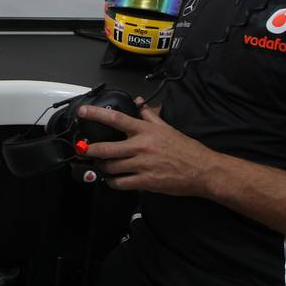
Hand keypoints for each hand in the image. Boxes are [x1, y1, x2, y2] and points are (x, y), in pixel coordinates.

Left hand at [80, 97, 220, 197]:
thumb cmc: (185, 149)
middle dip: (89, 150)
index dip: (97, 115)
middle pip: (106, 148)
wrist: (203, 170)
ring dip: (101, 167)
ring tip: (99, 165)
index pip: (116, 119)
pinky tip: (111, 180)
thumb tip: (139, 103)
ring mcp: (142, 165)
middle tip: (82, 150)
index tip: (83, 112)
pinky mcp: (145, 182)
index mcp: (145, 131)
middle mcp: (141, 147)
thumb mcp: (167, 128)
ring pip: (111, 167)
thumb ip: (150, 115)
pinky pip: (121, 183)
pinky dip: (112, 182)